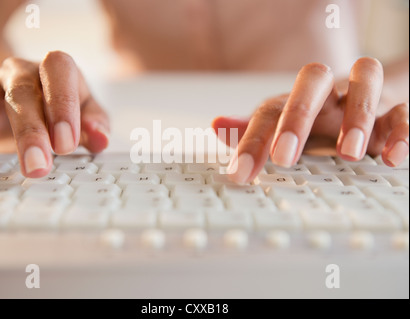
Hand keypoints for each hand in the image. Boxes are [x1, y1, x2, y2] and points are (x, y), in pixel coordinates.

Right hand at [0, 51, 109, 180]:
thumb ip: (95, 124)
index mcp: (55, 70)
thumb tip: (101, 139)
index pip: (59, 71)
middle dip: (29, 131)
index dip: (62, 105)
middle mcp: (20, 71)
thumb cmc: (60, 107)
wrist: (25, 96)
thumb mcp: (85, 114)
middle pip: (21, 91)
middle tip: (36, 166)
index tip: (65, 144)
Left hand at [213, 57, 408, 183]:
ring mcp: (364, 97)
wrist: (367, 106)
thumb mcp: (284, 130)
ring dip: (356, 115)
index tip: (240, 174)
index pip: (270, 110)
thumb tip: (216, 126)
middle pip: (312, 79)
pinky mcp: (396, 110)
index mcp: (297, 99)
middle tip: (284, 157)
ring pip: (365, 80)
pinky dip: (401, 131)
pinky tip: (391, 158)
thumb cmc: (319, 122)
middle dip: (297, 116)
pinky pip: (404, 111)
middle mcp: (329, 92)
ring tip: (348, 153)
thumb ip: (253, 131)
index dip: (252, 140)